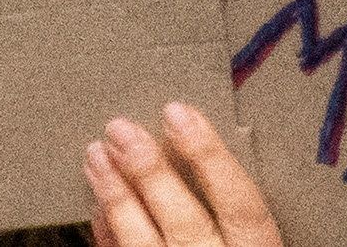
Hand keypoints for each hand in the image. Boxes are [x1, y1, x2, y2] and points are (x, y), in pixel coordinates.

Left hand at [86, 105, 282, 246]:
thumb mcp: (250, 243)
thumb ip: (234, 218)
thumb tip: (188, 154)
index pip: (244, 207)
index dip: (211, 158)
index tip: (178, 113)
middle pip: (186, 224)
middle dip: (150, 173)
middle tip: (120, 129)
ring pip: (144, 245)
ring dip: (117, 198)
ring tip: (95, 155)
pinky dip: (108, 237)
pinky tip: (96, 209)